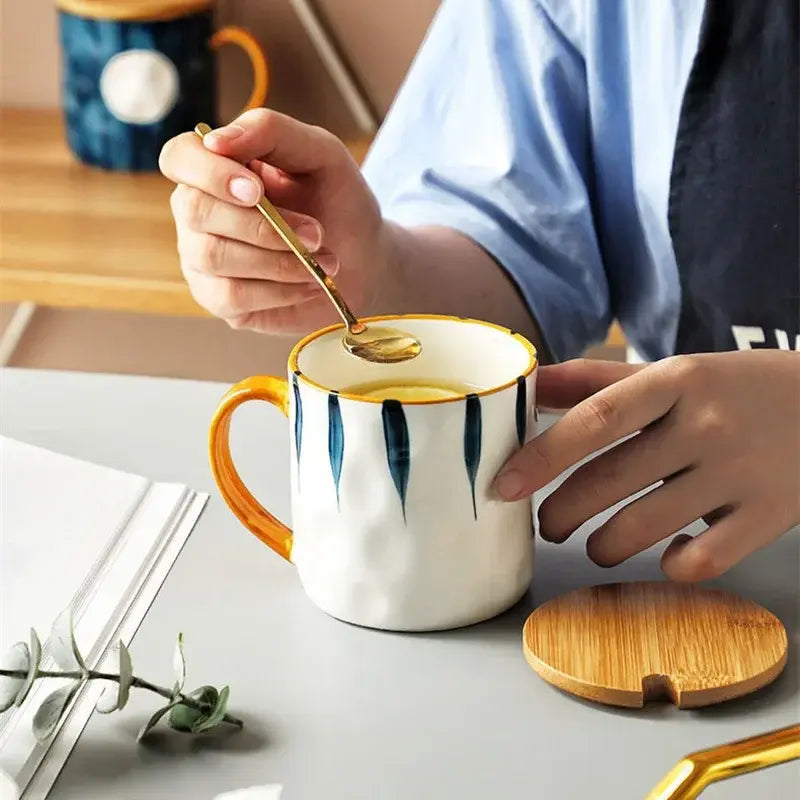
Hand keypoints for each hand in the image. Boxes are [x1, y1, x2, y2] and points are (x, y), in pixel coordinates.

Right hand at [159, 108, 386, 333]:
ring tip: (321, 261)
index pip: (178, 158)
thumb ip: (271, 132)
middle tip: (317, 234)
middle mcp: (197, 210)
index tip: (257, 190)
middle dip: (263, 226)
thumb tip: (215, 141)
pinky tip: (307, 284)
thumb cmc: (336, 200)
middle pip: (195, 210)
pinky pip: (230, 296)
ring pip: (213, 256)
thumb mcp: (320, 153)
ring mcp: (201, 257)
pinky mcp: (217, 298)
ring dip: (277, 261)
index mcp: (214, 166)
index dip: (210, 173)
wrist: (363, 258)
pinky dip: (278, 291)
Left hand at [494, 350, 799, 580]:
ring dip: (602, 547)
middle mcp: (705, 424)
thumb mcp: (672, 373)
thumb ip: (597, 381)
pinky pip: (702, 561)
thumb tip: (529, 382)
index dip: (542, 456)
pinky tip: (665, 555)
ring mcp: (739, 473)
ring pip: (644, 528)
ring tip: (594, 544)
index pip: (595, 419)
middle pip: (609, 481)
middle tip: (548, 524)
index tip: (503, 486)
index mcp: (675, 380)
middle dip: (561, 513)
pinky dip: (671, 566)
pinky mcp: (769, 516)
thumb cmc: (732, 388)